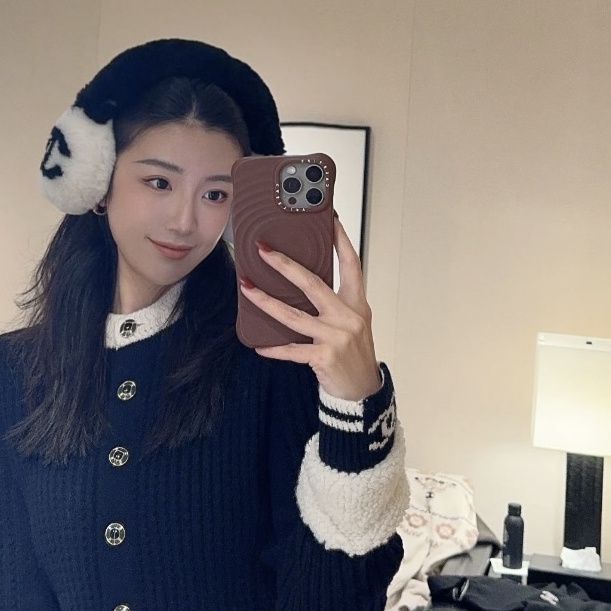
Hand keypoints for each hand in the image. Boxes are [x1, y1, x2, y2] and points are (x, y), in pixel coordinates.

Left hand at [241, 215, 382, 401]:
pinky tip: (258, 346)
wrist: (363, 390)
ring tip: (247, 288)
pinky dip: (274, 348)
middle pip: (313, 284)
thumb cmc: (355, 353)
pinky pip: (291, 350)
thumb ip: (336, 303)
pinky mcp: (323, 357)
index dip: (341, 241)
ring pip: (293, 315)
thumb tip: (303, 282)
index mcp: (357, 304)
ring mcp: (335, 337)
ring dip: (265, 301)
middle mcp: (347, 316)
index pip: (350, 264)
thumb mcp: (354, 322)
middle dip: (285, 265)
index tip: (331, 219)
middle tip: (264, 250)